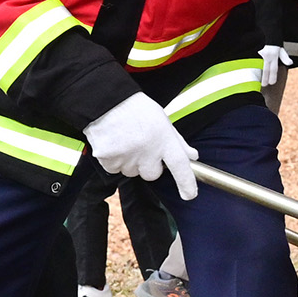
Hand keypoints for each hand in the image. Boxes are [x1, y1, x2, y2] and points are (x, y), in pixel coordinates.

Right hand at [83, 93, 198, 199]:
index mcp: (163, 139)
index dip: (187, 183)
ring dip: (131, 162)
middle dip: (149, 165)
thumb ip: (177, 141)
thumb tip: (192, 156)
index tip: (190, 194)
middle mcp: (147, 151)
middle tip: (142, 147)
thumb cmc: (135, 109)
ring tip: (126, 141)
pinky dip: (115, 161)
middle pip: (152, 175)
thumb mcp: (162, 120)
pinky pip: (115, 170)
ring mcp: (127, 158)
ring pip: (132, 172)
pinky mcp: (109, 161)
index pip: (180, 166)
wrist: (105, 102)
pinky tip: (114, 144)